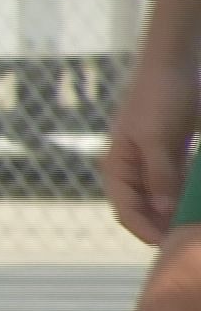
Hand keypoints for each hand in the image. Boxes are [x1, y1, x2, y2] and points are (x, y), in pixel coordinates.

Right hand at [104, 58, 198, 244]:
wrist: (174, 64)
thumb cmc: (159, 98)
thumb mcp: (158, 139)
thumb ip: (160, 176)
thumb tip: (164, 211)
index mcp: (118, 167)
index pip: (126, 211)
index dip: (144, 231)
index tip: (167, 246)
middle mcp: (131, 170)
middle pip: (143, 210)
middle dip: (161, 227)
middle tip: (184, 242)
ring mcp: (151, 164)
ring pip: (161, 200)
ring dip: (176, 214)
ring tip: (193, 227)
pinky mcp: (171, 156)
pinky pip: (176, 185)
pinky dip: (186, 197)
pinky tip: (196, 206)